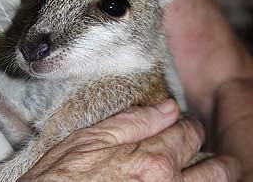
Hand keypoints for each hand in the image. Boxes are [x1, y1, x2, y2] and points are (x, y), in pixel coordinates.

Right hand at [20, 100, 240, 181]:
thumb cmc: (64, 175)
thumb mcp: (92, 138)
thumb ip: (134, 122)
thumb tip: (168, 107)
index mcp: (152, 160)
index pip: (188, 132)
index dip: (187, 123)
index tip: (181, 122)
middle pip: (213, 167)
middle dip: (212, 153)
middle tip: (203, 148)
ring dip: (217, 174)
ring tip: (214, 167)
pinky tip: (188, 179)